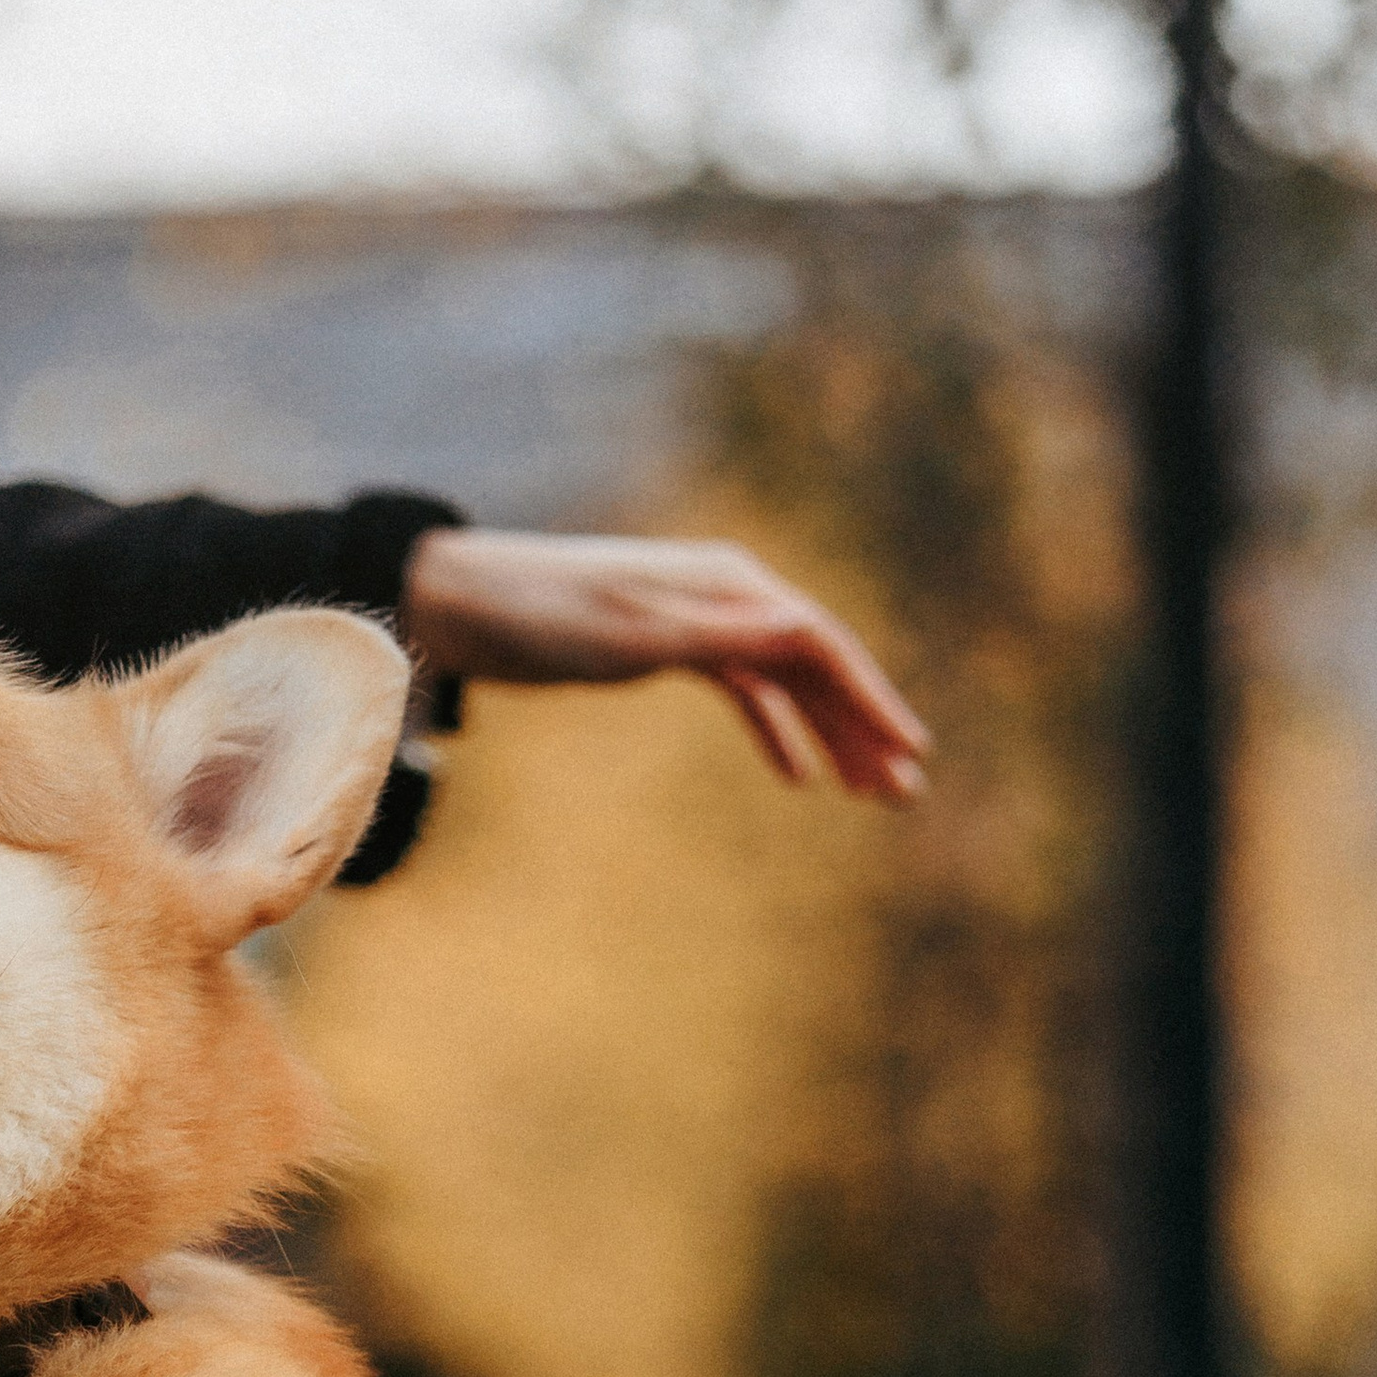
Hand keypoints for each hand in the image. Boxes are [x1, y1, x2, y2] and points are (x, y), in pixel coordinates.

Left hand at [400, 527, 928, 802]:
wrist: (465, 605)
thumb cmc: (544, 616)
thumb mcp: (634, 632)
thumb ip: (721, 636)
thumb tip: (806, 632)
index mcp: (730, 584)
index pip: (823, 645)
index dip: (872, 700)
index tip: (910, 754)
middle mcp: (727, 594)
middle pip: (817, 665)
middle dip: (864, 727)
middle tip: (905, 793)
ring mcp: (700, 619)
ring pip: (786, 682)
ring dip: (829, 734)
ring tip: (867, 792)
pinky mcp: (669, 646)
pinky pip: (745, 689)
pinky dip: (774, 729)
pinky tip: (795, 776)